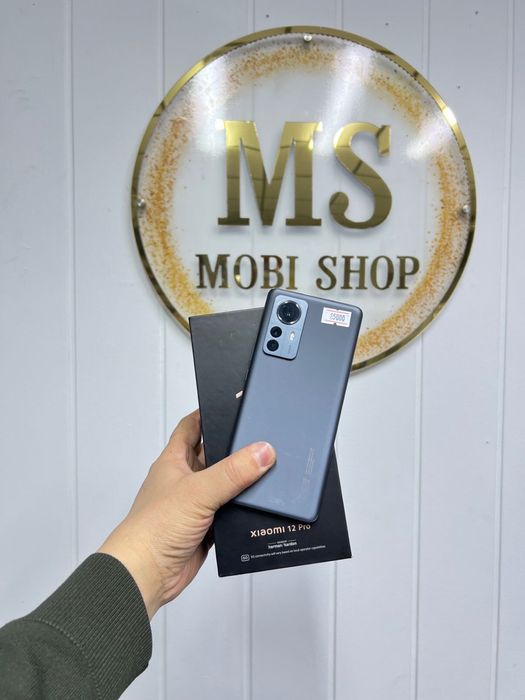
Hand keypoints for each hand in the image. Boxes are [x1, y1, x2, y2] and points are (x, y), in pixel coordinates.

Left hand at [98, 410, 274, 618]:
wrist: (145, 574)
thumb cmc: (154, 527)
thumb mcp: (198, 491)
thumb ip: (232, 472)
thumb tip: (263, 451)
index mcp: (173, 461)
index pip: (190, 427)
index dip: (207, 413)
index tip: (231, 405)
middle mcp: (183, 480)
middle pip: (213, 455)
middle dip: (234, 448)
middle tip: (261, 437)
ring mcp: (194, 505)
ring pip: (223, 485)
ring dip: (241, 481)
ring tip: (269, 469)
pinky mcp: (204, 528)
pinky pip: (228, 512)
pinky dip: (242, 509)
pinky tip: (261, 505)